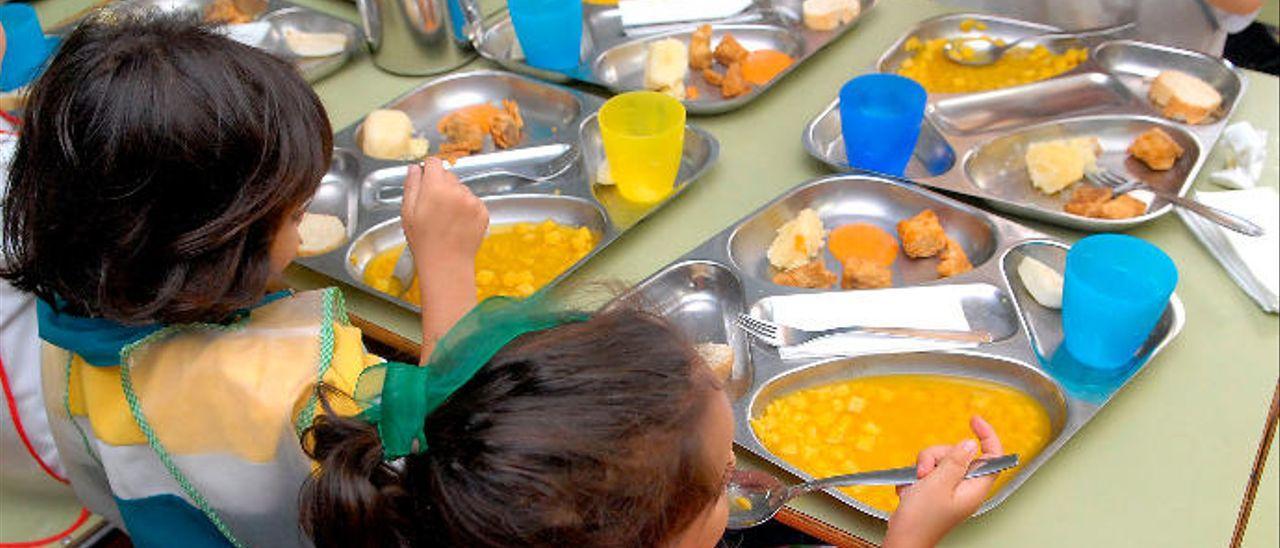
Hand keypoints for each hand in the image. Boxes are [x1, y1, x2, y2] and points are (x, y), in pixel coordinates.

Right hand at [400, 159, 488, 359]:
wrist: (446, 264)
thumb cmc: (424, 241)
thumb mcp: (408, 212)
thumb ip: (411, 185)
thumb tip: (414, 168)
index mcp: (436, 187)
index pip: (435, 162)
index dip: (428, 168)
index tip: (426, 176)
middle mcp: (457, 190)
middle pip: (449, 175)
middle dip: (441, 185)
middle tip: (433, 205)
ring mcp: (473, 201)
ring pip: (462, 188)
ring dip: (455, 196)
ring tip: (446, 218)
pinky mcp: (484, 212)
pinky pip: (473, 201)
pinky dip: (466, 208)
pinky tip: (457, 223)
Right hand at [883, 416, 1003, 547]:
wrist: (902, 539)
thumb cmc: (921, 520)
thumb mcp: (938, 484)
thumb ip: (955, 461)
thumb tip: (970, 444)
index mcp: (975, 488)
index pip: (992, 456)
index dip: (987, 436)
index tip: (974, 421)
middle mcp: (965, 487)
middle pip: (958, 454)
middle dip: (937, 456)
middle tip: (925, 471)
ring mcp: (949, 489)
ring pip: (940, 460)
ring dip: (923, 467)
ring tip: (916, 483)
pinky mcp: (935, 491)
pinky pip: (927, 472)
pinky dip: (915, 477)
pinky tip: (911, 490)